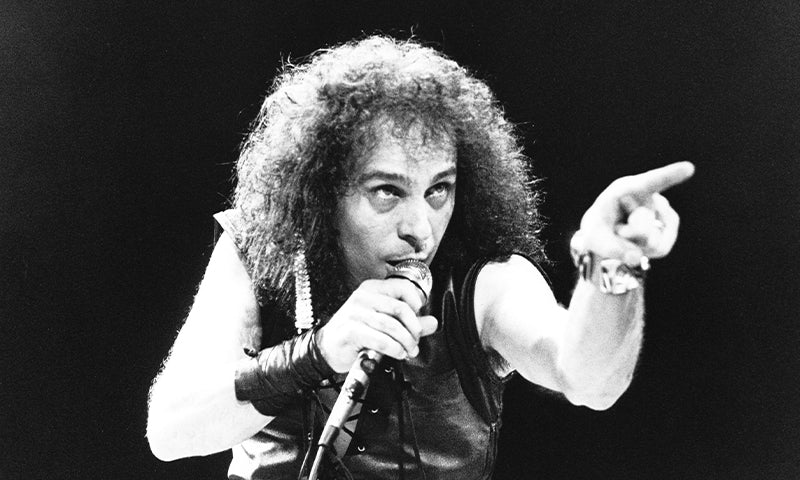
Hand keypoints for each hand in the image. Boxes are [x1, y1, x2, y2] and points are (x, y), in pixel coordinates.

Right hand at [316, 278, 438, 371]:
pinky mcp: (350, 331)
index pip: (402, 287)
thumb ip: (409, 322)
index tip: (418, 318)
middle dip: (413, 328)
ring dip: (405, 341)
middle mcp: (363, 297)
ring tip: (408, 350)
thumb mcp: (384, 323)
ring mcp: (355, 313)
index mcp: (372, 289)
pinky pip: (380, 339)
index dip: (416, 303)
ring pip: (392, 325)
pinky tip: (398, 353)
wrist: (327, 348)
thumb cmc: (355, 333)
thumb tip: (432, 322)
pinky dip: (394, 348)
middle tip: (416, 341)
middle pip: (400, 308)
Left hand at [575, 162, 694, 264]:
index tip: (688, 168)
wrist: (604, 231)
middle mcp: (647, 195)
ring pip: (652, 241)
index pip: (650, 182)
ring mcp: (660, 208)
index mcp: (624, 189)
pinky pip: (661, 247)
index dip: (670, 175)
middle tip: (616, 229)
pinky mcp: (669, 223)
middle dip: (626, 238)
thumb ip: (612, 248)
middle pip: (643, 228)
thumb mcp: (594, 239)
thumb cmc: (597, 229)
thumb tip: (636, 258)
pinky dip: (647, 251)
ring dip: (635, 245)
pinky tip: (638, 241)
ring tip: (625, 234)